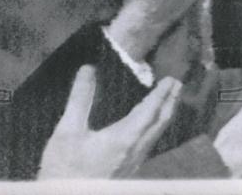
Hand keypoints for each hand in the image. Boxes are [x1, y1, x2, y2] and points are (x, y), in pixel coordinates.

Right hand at [38, 65, 180, 178]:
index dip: (162, 93)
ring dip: (165, 115)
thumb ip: (80, 99)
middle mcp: (135, 151)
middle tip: (177, 84)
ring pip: (156, 135)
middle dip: (171, 102)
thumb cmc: (63, 169)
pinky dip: (155, 127)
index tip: (171, 79)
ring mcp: (133, 163)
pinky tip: (149, 126)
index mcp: (124, 138)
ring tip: (169, 100)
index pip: (151, 110)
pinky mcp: (128, 171)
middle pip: (160, 123)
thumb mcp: (67, 131)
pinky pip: (149, 144)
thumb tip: (88, 69)